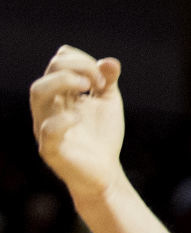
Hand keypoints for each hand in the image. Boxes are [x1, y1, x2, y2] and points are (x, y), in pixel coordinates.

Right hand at [31, 46, 126, 205]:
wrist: (105, 172)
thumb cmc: (101, 134)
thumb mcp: (108, 102)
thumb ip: (108, 80)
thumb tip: (110, 61)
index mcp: (60, 93)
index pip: (59, 62)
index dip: (82, 60)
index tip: (105, 77)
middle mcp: (49, 107)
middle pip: (47, 73)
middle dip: (76, 68)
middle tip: (98, 83)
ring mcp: (46, 127)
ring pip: (38, 93)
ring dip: (63, 81)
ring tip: (87, 87)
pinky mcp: (51, 149)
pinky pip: (47, 130)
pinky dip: (63, 119)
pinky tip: (79, 117)